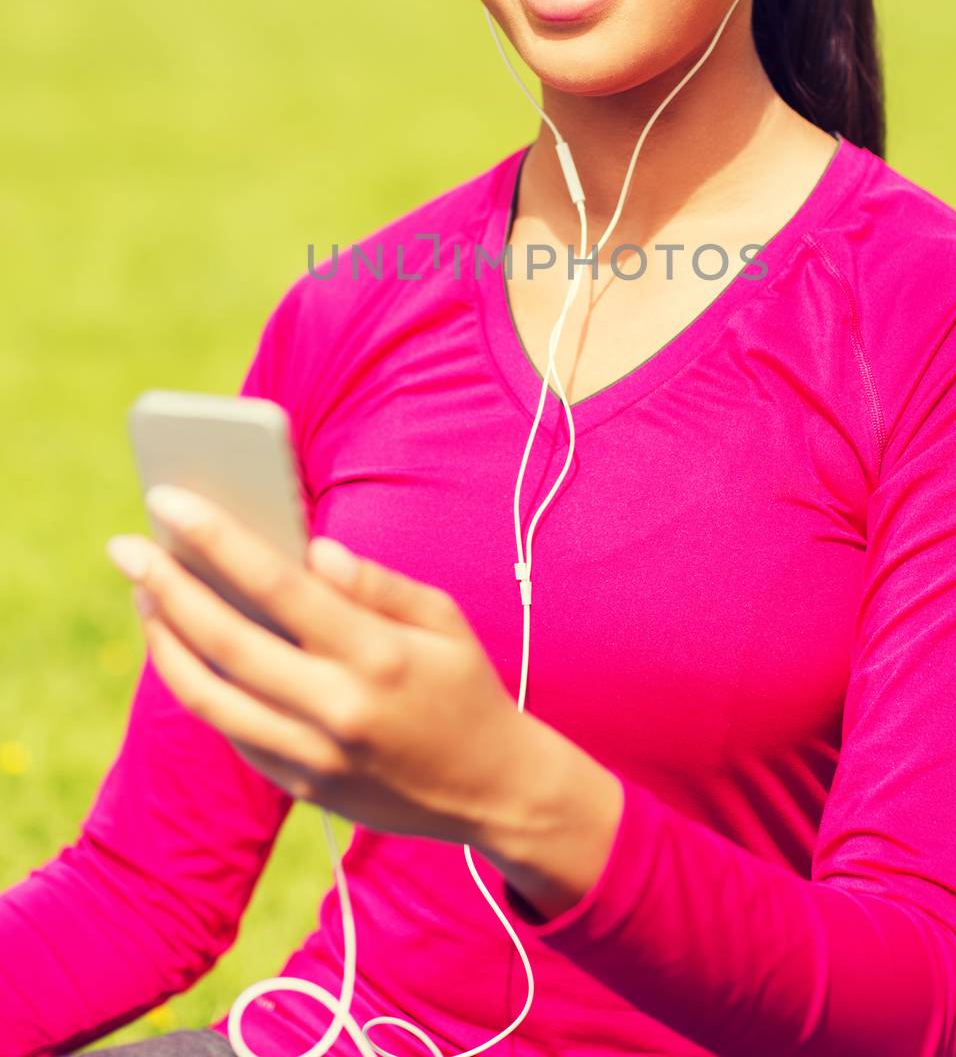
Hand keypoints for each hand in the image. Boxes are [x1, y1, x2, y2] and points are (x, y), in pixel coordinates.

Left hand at [105, 487, 528, 848]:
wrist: (494, 790)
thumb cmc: (466, 687)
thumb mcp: (442, 618)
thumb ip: (375, 583)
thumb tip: (310, 552)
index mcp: (377, 654)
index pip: (279, 586)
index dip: (217, 540)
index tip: (170, 501)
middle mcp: (337, 709)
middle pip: (227, 642)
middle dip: (166, 587)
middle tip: (126, 547)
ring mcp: (314, 756)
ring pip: (210, 697)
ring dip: (166, 641)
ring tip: (146, 595)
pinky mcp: (301, 787)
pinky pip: (233, 731)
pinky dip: (202, 685)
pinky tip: (186, 646)